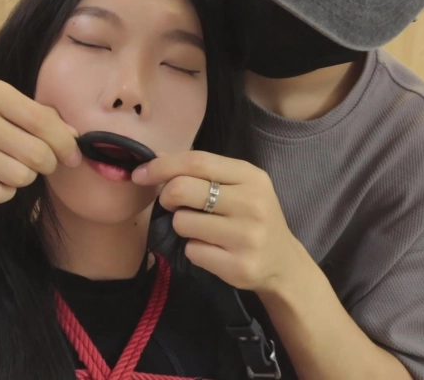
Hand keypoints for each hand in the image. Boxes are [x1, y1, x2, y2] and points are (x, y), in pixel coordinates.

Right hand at [0, 77, 81, 204]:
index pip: (42, 122)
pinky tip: (0, 180)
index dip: (65, 143)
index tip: (73, 155)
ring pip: (19, 177)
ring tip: (16, 167)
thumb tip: (74, 137)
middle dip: (48, 163)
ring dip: (26, 177)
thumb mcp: (2, 100)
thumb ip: (39, 115)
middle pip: (35, 154)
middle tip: (42, 162)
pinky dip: (6, 192)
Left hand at [132, 151, 301, 293]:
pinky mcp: (238, 266)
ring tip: (203, 230)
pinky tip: (213, 250)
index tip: (140, 173)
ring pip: (182, 222)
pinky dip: (194, 250)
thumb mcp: (238, 187)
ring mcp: (247, 236)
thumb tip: (156, 159)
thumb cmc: (252, 217)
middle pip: (182, 189)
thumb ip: (202, 172)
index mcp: (251, 177)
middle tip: (173, 204)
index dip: (162, 165)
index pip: (197, 161)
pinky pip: (191, 251)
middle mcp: (252, 204)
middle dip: (167, 197)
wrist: (282, 263)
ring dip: (182, 227)